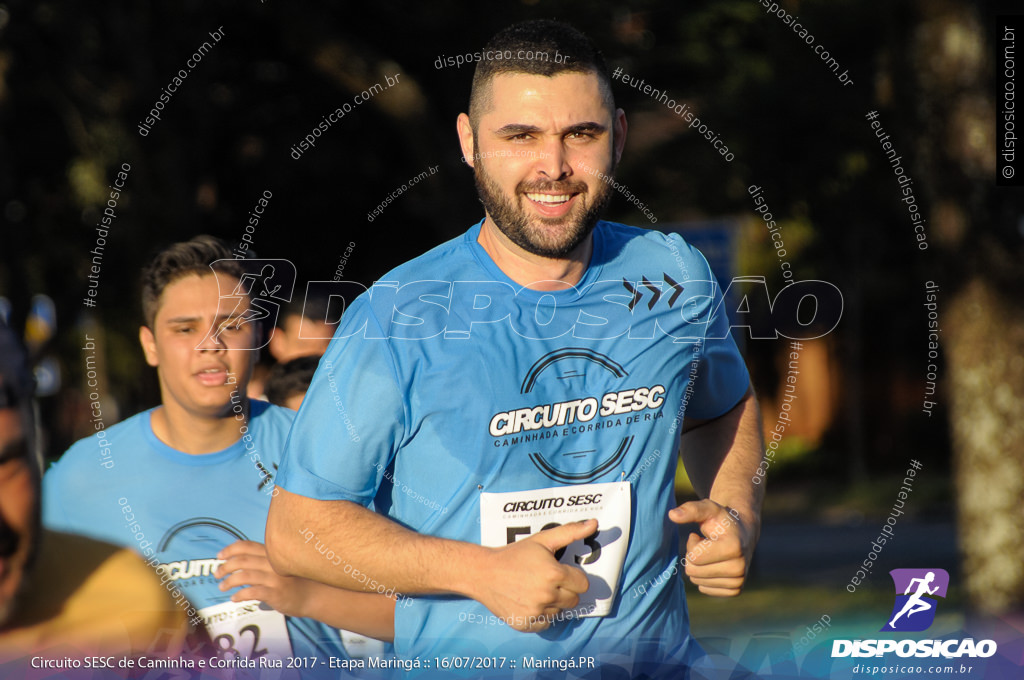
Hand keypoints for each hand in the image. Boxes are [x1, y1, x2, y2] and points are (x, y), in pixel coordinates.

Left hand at [214, 540, 312, 616]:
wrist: (315, 595)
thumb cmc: (295, 580)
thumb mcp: (280, 564)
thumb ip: (262, 559)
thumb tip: (237, 553)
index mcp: (273, 554)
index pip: (247, 546)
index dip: (230, 549)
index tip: (219, 555)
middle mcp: (273, 563)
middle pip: (243, 560)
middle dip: (225, 566)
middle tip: (217, 574)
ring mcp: (275, 578)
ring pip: (245, 576)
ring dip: (229, 581)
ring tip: (222, 586)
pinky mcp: (276, 593)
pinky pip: (253, 592)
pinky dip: (240, 595)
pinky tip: (234, 598)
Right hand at [473, 519, 596, 632]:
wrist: (483, 572)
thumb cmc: (514, 554)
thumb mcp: (541, 539)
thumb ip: (570, 532)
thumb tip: (593, 524)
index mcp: (554, 574)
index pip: (583, 584)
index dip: (573, 577)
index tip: (560, 572)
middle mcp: (547, 595)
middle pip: (573, 600)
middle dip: (565, 590)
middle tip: (547, 580)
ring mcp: (536, 611)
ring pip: (559, 612)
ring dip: (552, 603)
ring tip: (534, 589)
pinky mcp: (525, 624)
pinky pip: (545, 623)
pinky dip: (540, 615)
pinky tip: (528, 601)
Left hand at [669, 499, 755, 596]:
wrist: (742, 534)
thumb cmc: (720, 521)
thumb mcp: (707, 509)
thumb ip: (690, 510)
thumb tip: (672, 515)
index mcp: (734, 548)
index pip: (694, 557)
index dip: (692, 545)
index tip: (702, 537)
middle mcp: (739, 568)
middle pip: (693, 572)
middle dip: (693, 557)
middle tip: (705, 546)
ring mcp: (738, 582)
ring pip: (697, 581)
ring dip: (699, 566)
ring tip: (711, 554)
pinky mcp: (735, 590)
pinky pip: (704, 589)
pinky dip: (705, 576)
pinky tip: (715, 564)